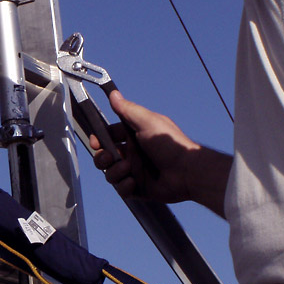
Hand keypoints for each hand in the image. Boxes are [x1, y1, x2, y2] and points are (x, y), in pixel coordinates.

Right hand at [91, 91, 231, 216]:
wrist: (188, 171)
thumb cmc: (169, 144)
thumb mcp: (147, 122)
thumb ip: (128, 110)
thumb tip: (114, 94)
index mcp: (134, 137)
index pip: (109, 137)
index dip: (99, 140)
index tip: (96, 142)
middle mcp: (133, 154)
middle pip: (105, 157)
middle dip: (102, 158)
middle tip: (109, 157)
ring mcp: (135, 172)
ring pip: (111, 174)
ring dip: (115, 172)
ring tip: (128, 169)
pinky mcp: (139, 188)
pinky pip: (122, 190)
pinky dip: (125, 186)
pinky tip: (134, 182)